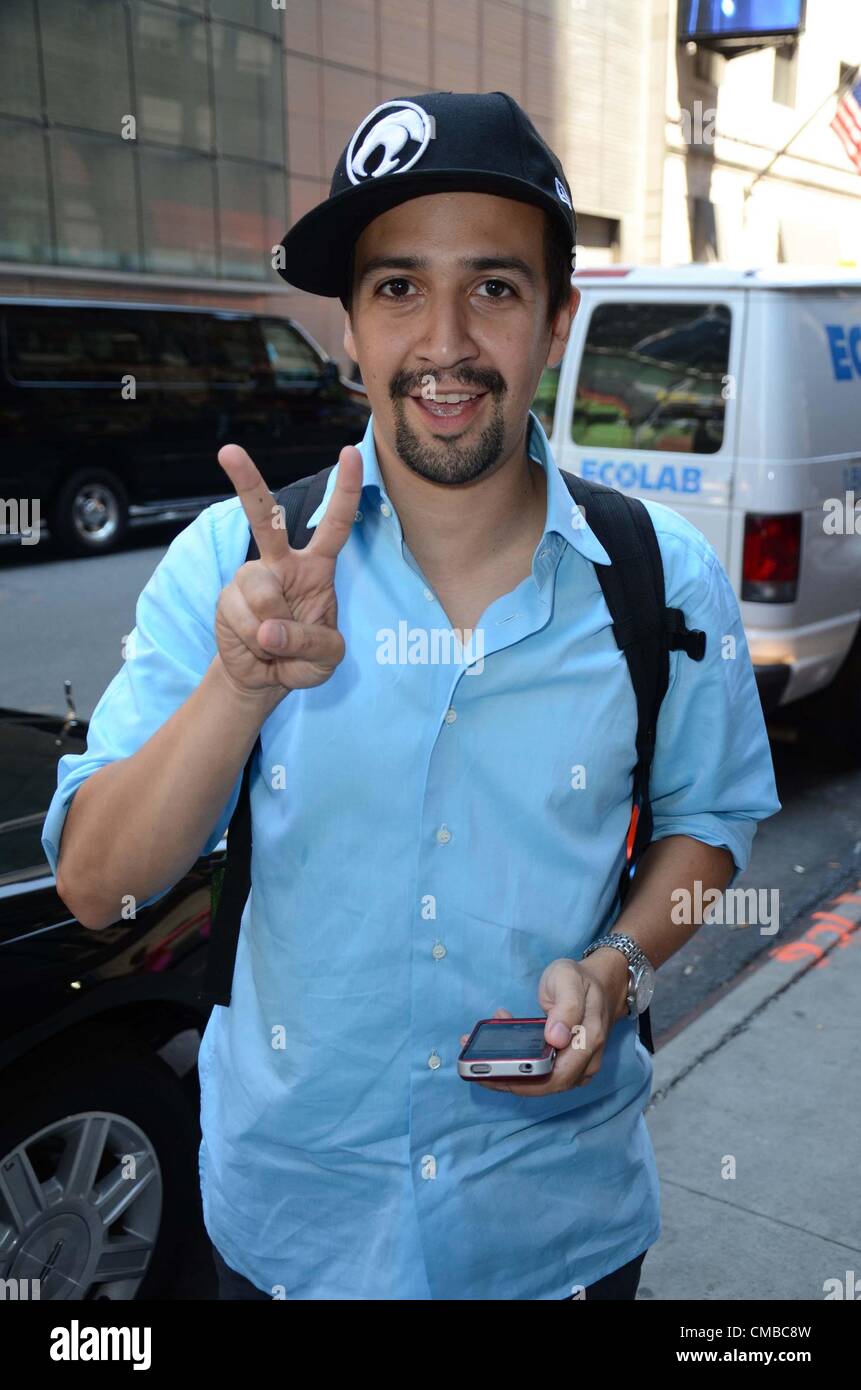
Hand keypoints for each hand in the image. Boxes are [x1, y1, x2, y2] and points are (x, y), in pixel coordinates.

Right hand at [214, 442, 362, 700]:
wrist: (264, 677)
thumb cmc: (304, 658)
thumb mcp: (327, 658)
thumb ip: (310, 643)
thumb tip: (269, 629)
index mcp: (316, 566)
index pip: (336, 524)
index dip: (346, 489)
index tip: (349, 452)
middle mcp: (281, 563)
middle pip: (266, 517)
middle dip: (247, 482)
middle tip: (229, 452)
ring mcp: (251, 578)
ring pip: (260, 590)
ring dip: (270, 627)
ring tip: (274, 643)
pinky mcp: (228, 598)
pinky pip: (242, 616)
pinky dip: (254, 640)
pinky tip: (257, 645)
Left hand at [458, 957, 620, 1095]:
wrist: (600, 985)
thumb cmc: (580, 980)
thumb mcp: (569, 980)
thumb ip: (566, 1006)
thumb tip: (556, 1039)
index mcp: (589, 1040)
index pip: (558, 1075)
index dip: (526, 1079)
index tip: (495, 1068)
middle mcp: (587, 1061)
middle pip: (546, 1085)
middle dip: (509, 1078)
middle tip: (478, 1064)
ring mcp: (578, 1067)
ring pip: (543, 1083)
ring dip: (510, 1074)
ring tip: (480, 1055)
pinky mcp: (567, 1066)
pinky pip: (542, 1074)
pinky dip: (518, 1067)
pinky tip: (497, 1051)